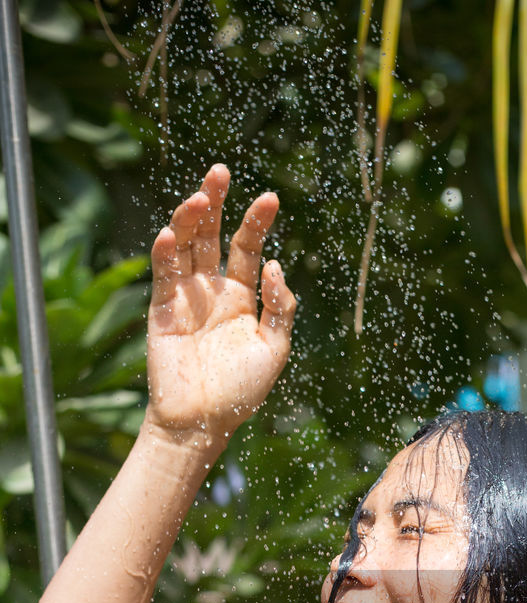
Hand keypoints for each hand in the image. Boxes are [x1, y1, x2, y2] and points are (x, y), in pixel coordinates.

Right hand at [144, 163, 295, 443]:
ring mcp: (184, 297)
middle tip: (221, 171)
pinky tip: (171, 233)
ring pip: (185, 246)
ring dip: (189, 218)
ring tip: (200, 196)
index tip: (271, 198)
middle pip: (210, 235)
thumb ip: (280, 307)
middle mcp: (211, 290)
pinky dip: (165, 252)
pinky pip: (163, 274)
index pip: (246, 248)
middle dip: (215, 202)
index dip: (256, 223)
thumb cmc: (241, 391)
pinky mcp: (162, 309)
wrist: (203, 421)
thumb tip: (277, 266)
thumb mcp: (274, 348)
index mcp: (240, 296)